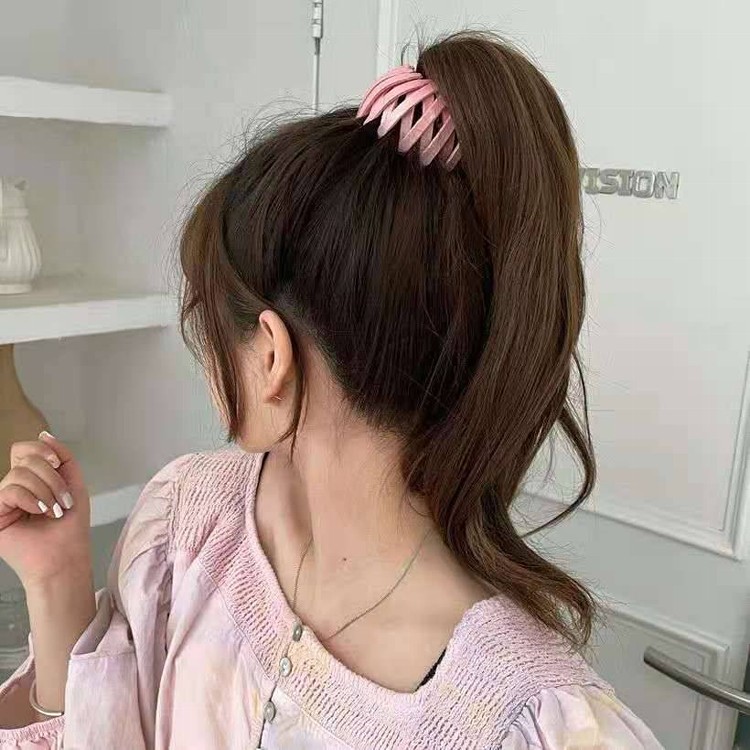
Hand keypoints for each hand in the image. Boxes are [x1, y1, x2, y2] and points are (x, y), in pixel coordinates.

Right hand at [0, 432, 91, 589]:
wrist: (65, 557)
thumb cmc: (70, 526)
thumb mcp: (73, 482)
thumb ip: (62, 456)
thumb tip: (44, 433)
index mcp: (30, 479)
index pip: (24, 449)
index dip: (42, 451)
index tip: (58, 464)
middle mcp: (13, 488)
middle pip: (24, 458)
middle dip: (52, 477)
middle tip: (63, 500)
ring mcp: (2, 501)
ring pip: (19, 473)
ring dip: (46, 490)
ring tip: (54, 510)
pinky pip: (9, 490)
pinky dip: (31, 499)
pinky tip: (40, 512)